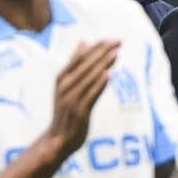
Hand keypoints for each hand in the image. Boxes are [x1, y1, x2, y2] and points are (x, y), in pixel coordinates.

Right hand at [44, 40, 120, 156]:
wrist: (58, 138)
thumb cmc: (66, 109)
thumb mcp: (66, 84)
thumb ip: (75, 64)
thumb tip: (84, 41)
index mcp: (62, 77)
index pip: (80, 57)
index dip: (97, 47)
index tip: (112, 39)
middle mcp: (65, 86)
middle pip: (86, 64)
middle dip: (103, 52)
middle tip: (119, 42)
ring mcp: (71, 98)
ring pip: (89, 77)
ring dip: (103, 64)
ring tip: (116, 54)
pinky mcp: (79, 111)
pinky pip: (91, 95)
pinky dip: (99, 84)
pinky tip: (108, 74)